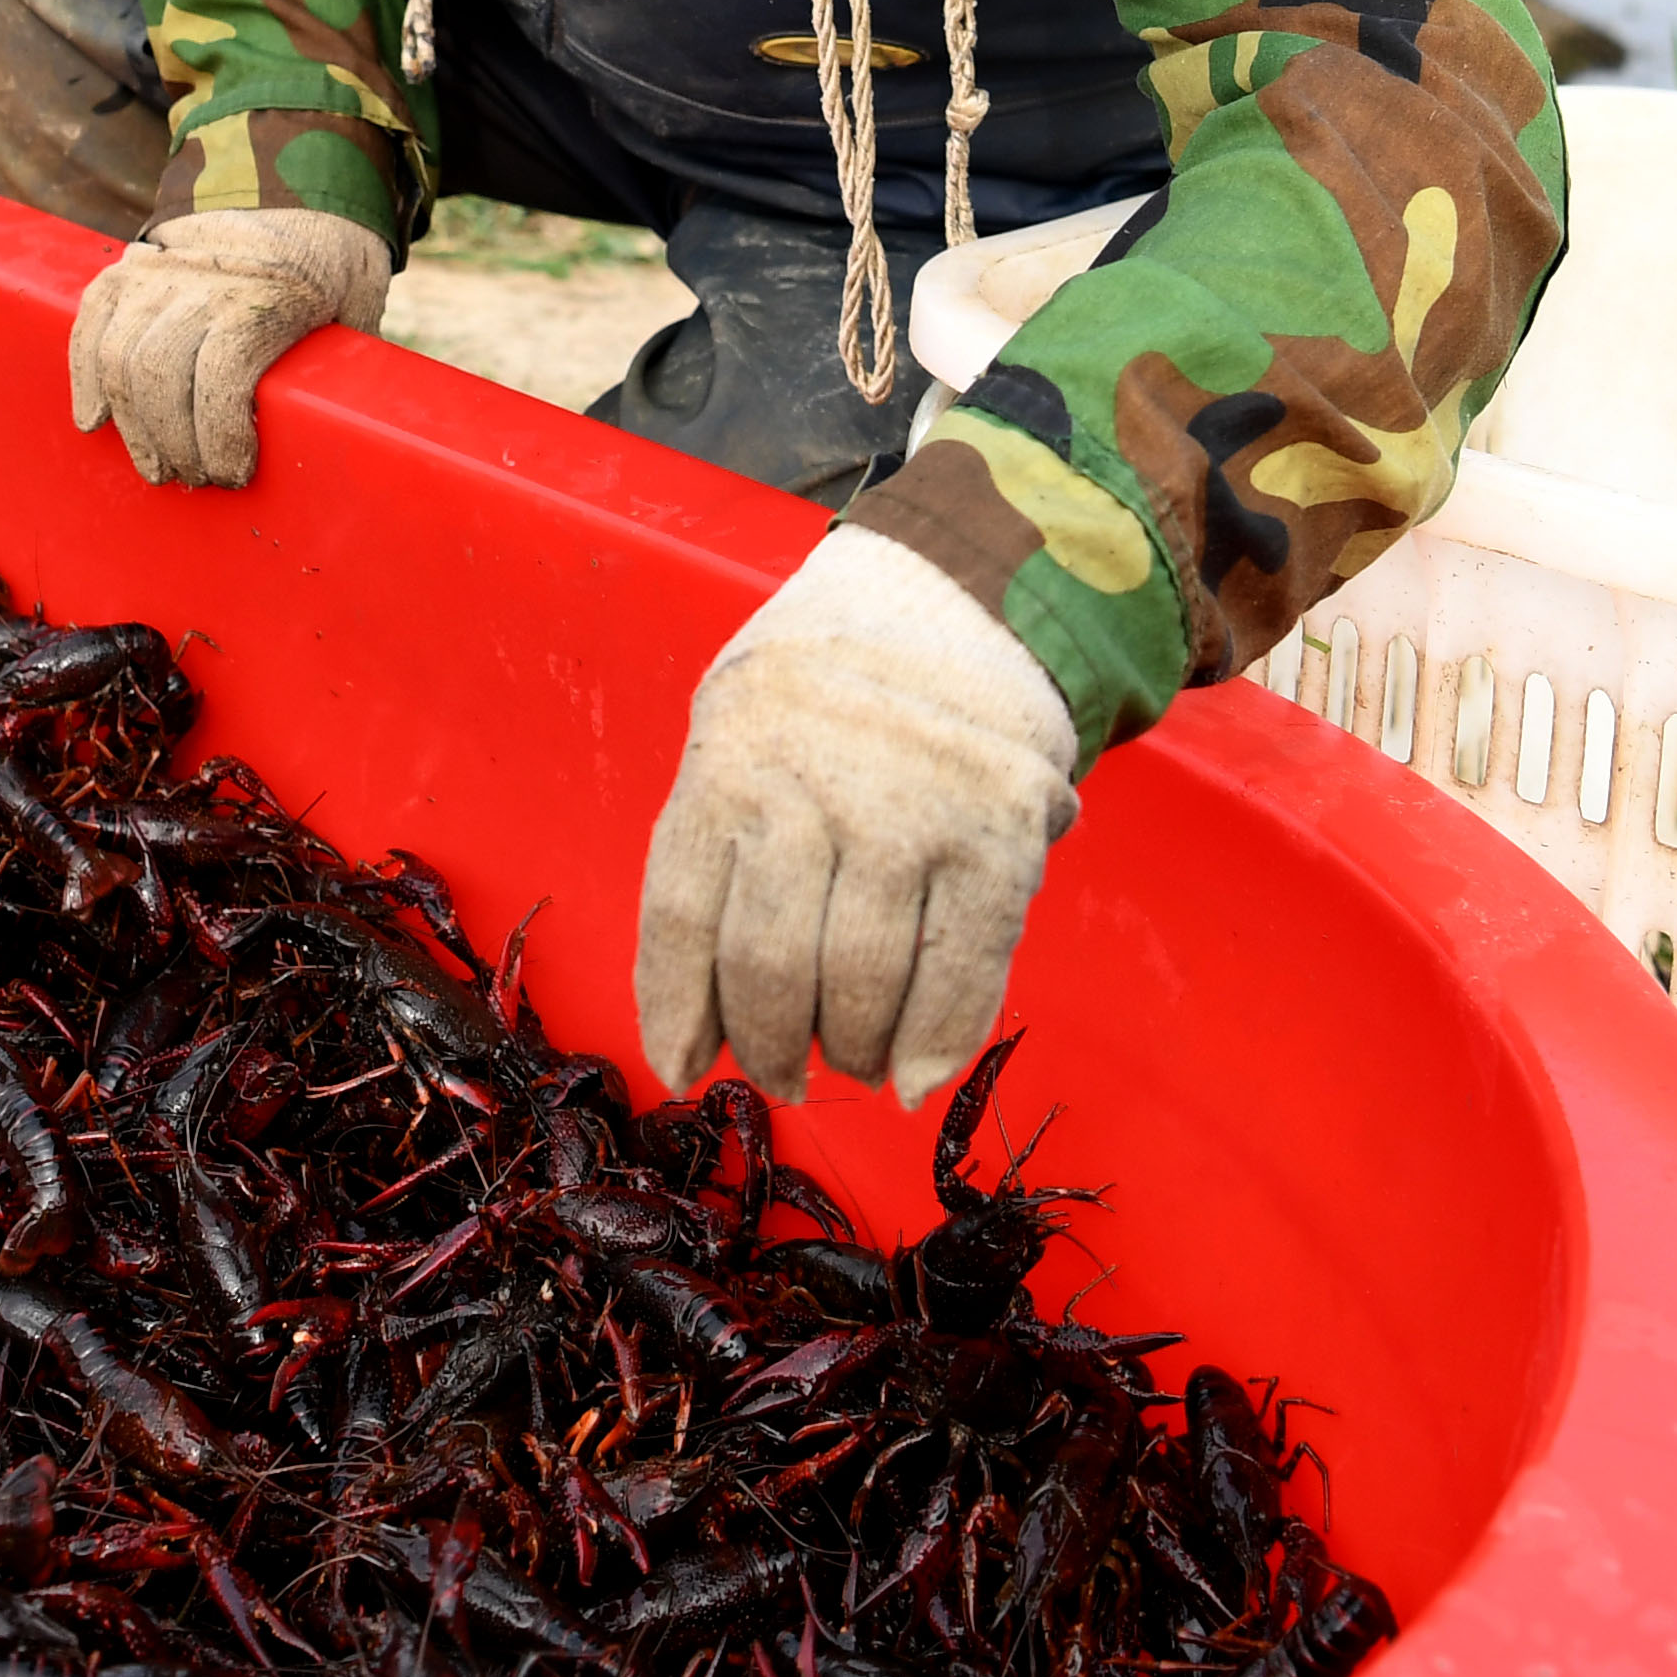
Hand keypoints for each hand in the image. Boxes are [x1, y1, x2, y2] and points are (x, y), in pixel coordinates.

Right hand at [66, 208, 388, 486]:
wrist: (290, 169)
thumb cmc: (333, 253)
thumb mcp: (359, 300)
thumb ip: (349, 361)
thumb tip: (356, 436)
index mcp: (271, 291)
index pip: (223, 374)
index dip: (221, 436)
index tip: (236, 472)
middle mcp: (204, 279)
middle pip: (161, 375)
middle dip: (174, 444)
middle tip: (195, 478)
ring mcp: (159, 270)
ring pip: (120, 356)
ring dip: (133, 425)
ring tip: (157, 463)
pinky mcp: (131, 266)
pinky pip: (92, 323)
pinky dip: (86, 375)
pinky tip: (96, 419)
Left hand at [635, 529, 1080, 1104]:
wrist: (960, 602)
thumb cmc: (828, 697)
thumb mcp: (742, 737)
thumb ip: (721, 859)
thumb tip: (698, 1034)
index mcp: (729, 759)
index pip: (681, 916)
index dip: (678, 1013)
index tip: (685, 1070)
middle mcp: (814, 781)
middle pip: (769, 963)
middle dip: (770, 1047)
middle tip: (782, 1074)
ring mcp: (912, 808)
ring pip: (861, 981)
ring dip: (851, 1048)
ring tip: (850, 1055)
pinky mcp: (999, 832)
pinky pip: (962, 970)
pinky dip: (937, 1043)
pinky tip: (914, 1074)